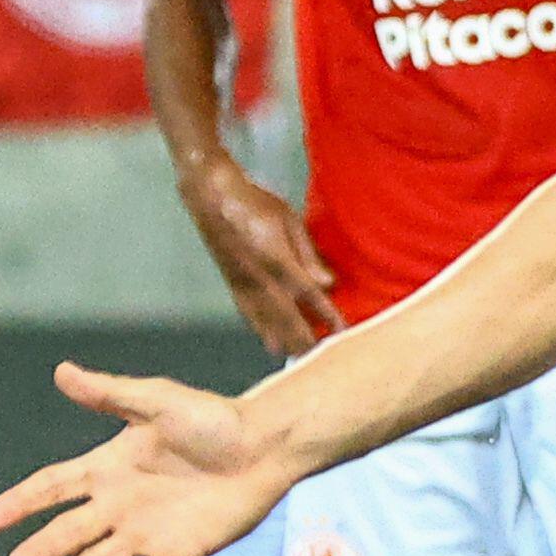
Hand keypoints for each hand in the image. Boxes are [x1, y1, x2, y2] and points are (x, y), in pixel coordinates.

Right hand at [0, 360, 299, 555]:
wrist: (265, 446)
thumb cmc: (213, 419)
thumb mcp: (157, 401)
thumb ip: (110, 394)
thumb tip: (62, 372)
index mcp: (110, 466)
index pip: (54, 487)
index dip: (22, 503)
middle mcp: (122, 503)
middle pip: (71, 531)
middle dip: (42, 548)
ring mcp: (149, 531)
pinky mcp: (180, 552)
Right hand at [177, 152, 335, 354]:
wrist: (212, 197)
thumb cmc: (253, 202)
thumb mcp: (288, 220)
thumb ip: (307, 254)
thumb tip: (327, 283)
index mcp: (276, 259)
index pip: (308, 295)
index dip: (327, 315)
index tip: (343, 331)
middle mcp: (258, 278)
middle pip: (287, 318)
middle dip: (305, 339)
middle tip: (322, 357)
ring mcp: (242, 284)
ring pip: (265, 322)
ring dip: (284, 341)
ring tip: (298, 358)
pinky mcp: (231, 284)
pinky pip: (248, 314)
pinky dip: (261, 330)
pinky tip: (269, 341)